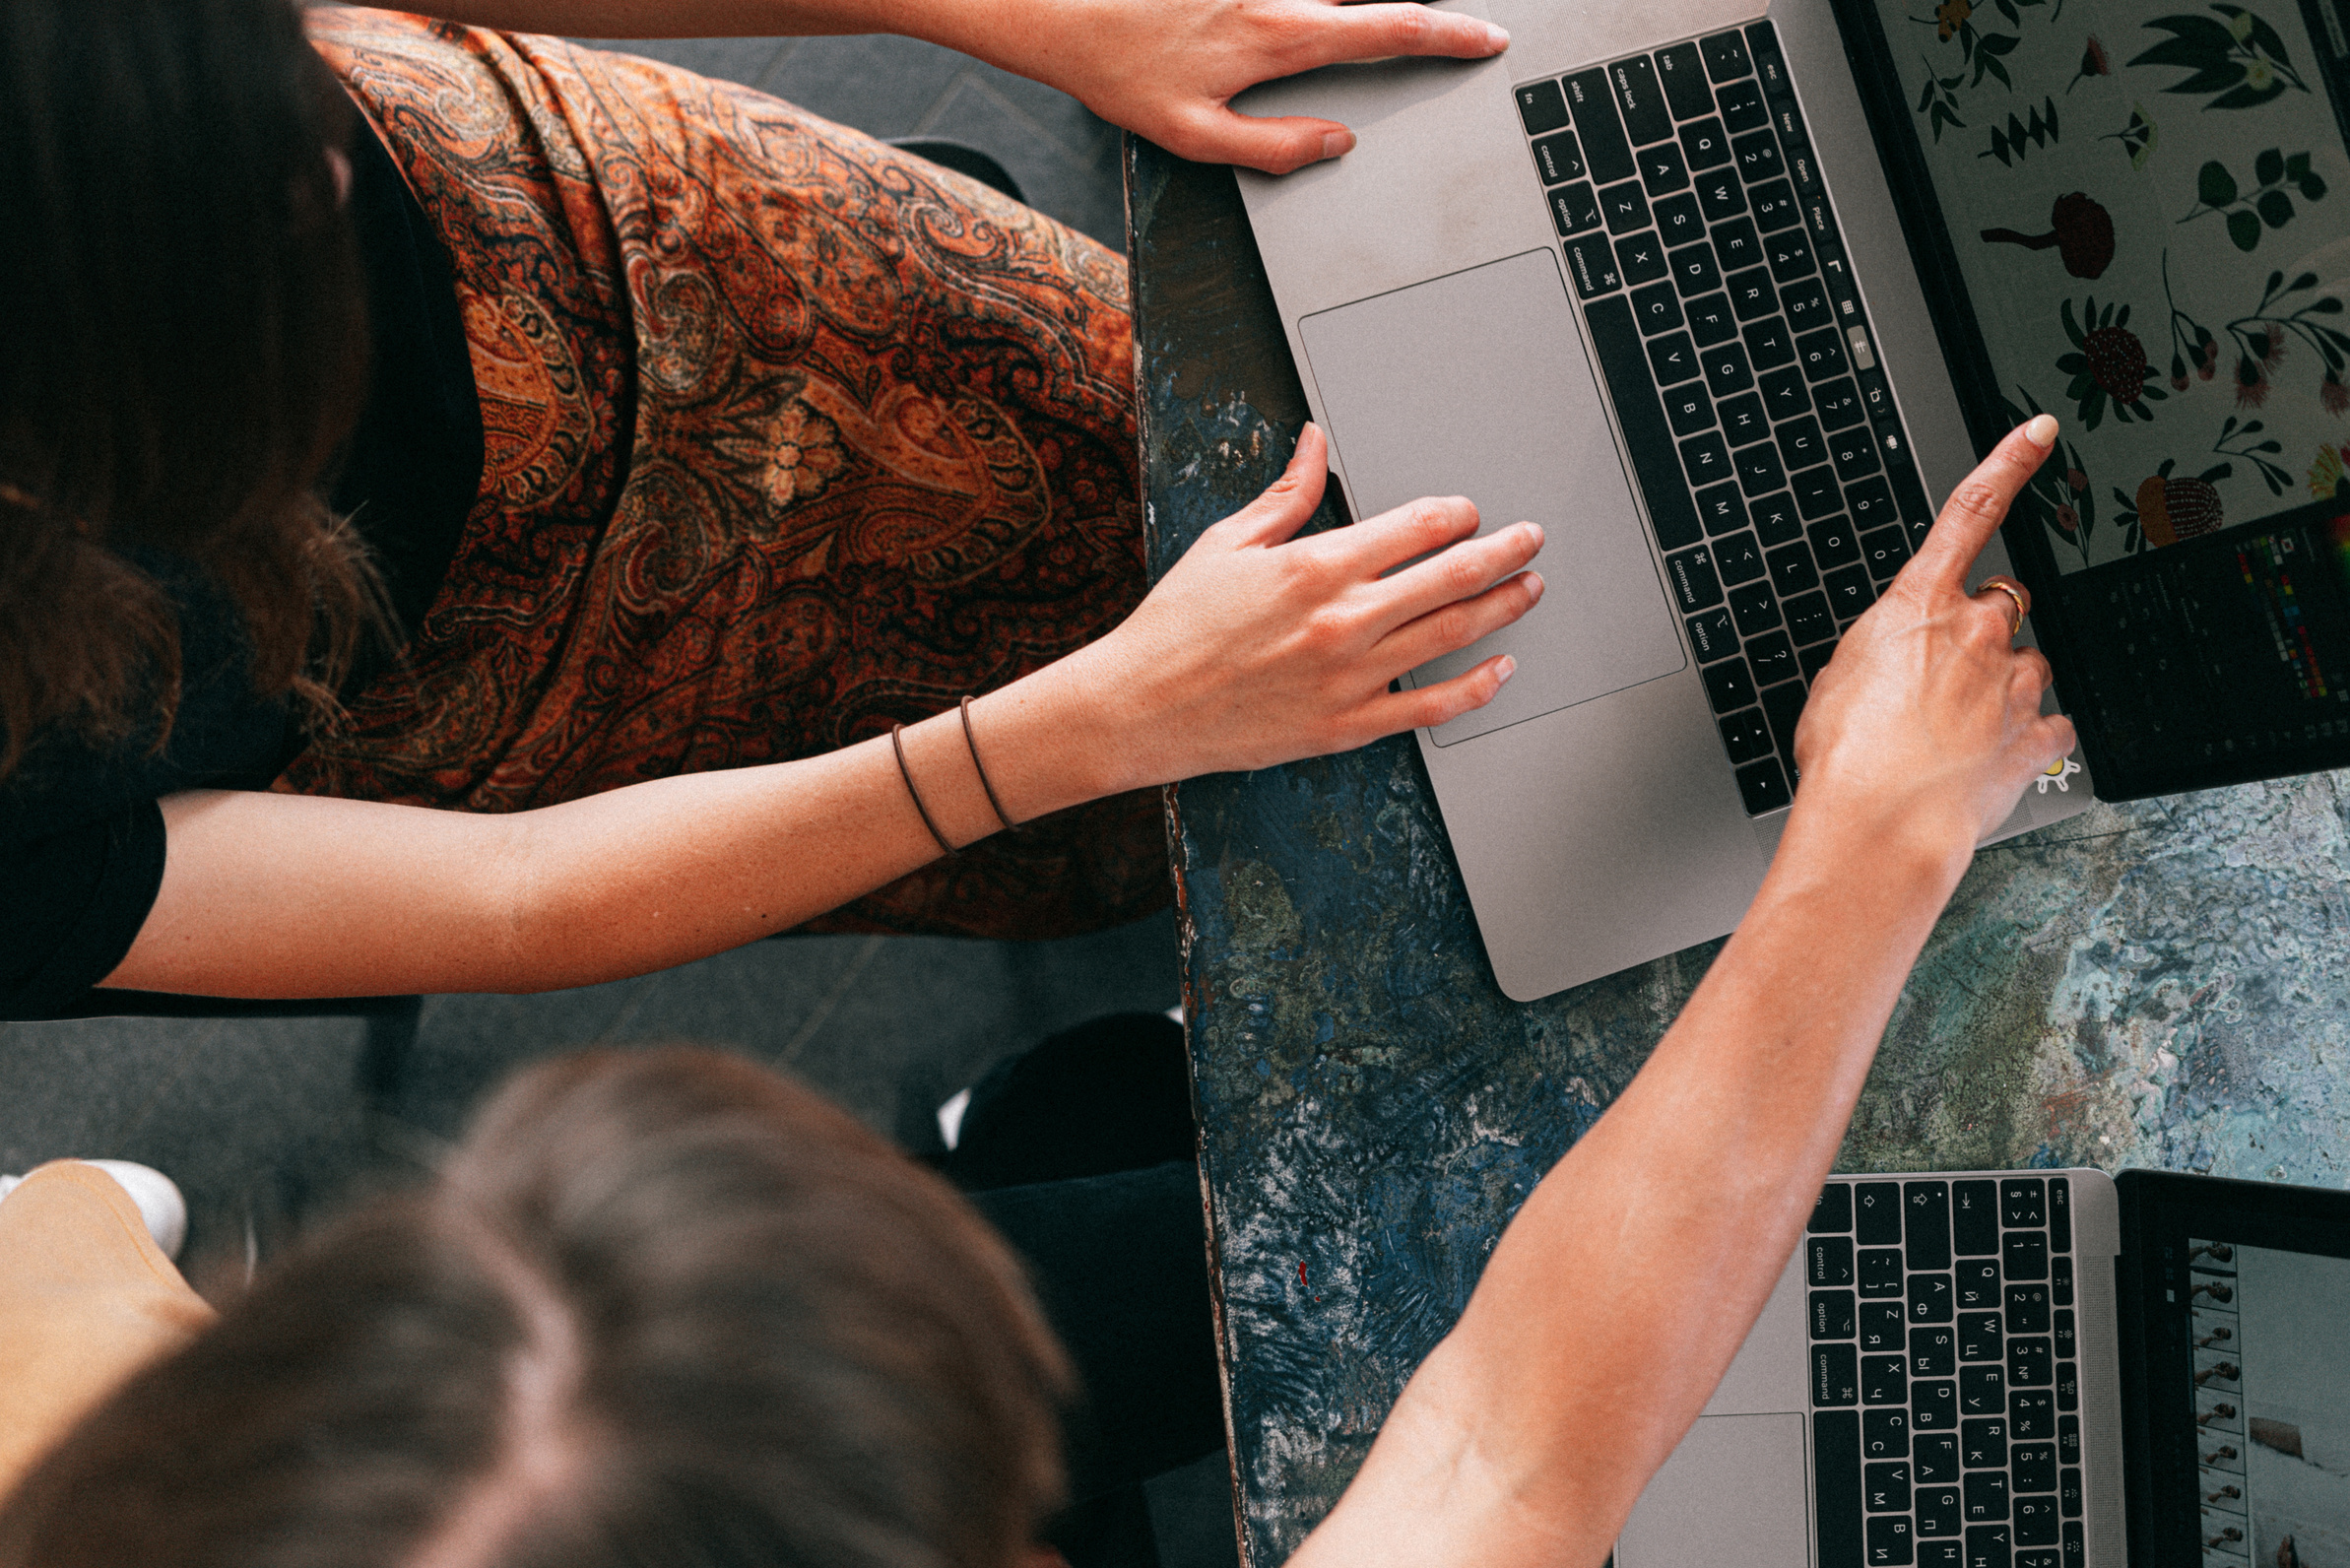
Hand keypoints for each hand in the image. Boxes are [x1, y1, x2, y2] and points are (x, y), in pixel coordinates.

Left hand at [974, 0, 1508, 172]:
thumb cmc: (1119, 73)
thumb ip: (1275, 147)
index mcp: (1279, 37)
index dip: (1450, 35)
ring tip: (1385, 32)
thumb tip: (1337, 143)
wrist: (1057, 12)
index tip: (1489, 38)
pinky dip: (1321, 0)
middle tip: (1449, 31)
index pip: (1389, 31)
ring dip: (1362, 3)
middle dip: (1413, 8)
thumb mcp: (1193, 137)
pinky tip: (1330, 14)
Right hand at [1073, 423, 1541, 788]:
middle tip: (1531, 540)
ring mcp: (1349, 677)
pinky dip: (1476, 688)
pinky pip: (1430, 708)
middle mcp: (1342, 620)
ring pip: (1453, 635)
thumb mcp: (1228, 542)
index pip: (1416, 527)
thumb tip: (1316, 444)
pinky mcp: (1345, 726)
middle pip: (1452, 577)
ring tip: (1528, 589)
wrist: (1140, 707)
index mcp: (1315, 566)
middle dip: (1505, 553)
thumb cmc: (1176, 627)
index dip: (1456, 513)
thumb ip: (1288, 495)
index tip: (1470, 511)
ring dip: (1502, 608)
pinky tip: (1501, 670)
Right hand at [1791, 415, 2076, 849]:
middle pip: (2006, 600)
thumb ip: (1878, 650)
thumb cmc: (1846, 757)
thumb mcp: (1836, 682)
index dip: (2008, 464)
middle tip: (1950, 671)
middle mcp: (1980, 634)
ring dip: (2004, 686)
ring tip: (1958, 731)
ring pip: (2030, 664)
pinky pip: (2049, 724)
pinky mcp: (2038, 737)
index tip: (2038, 433)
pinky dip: (2028, 737)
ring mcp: (2016, 685)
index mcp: (1921, 606)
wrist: (1879, 825)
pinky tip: (1989, 759)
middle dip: (1986, 626)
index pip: (1971, 511)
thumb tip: (1894, 656)